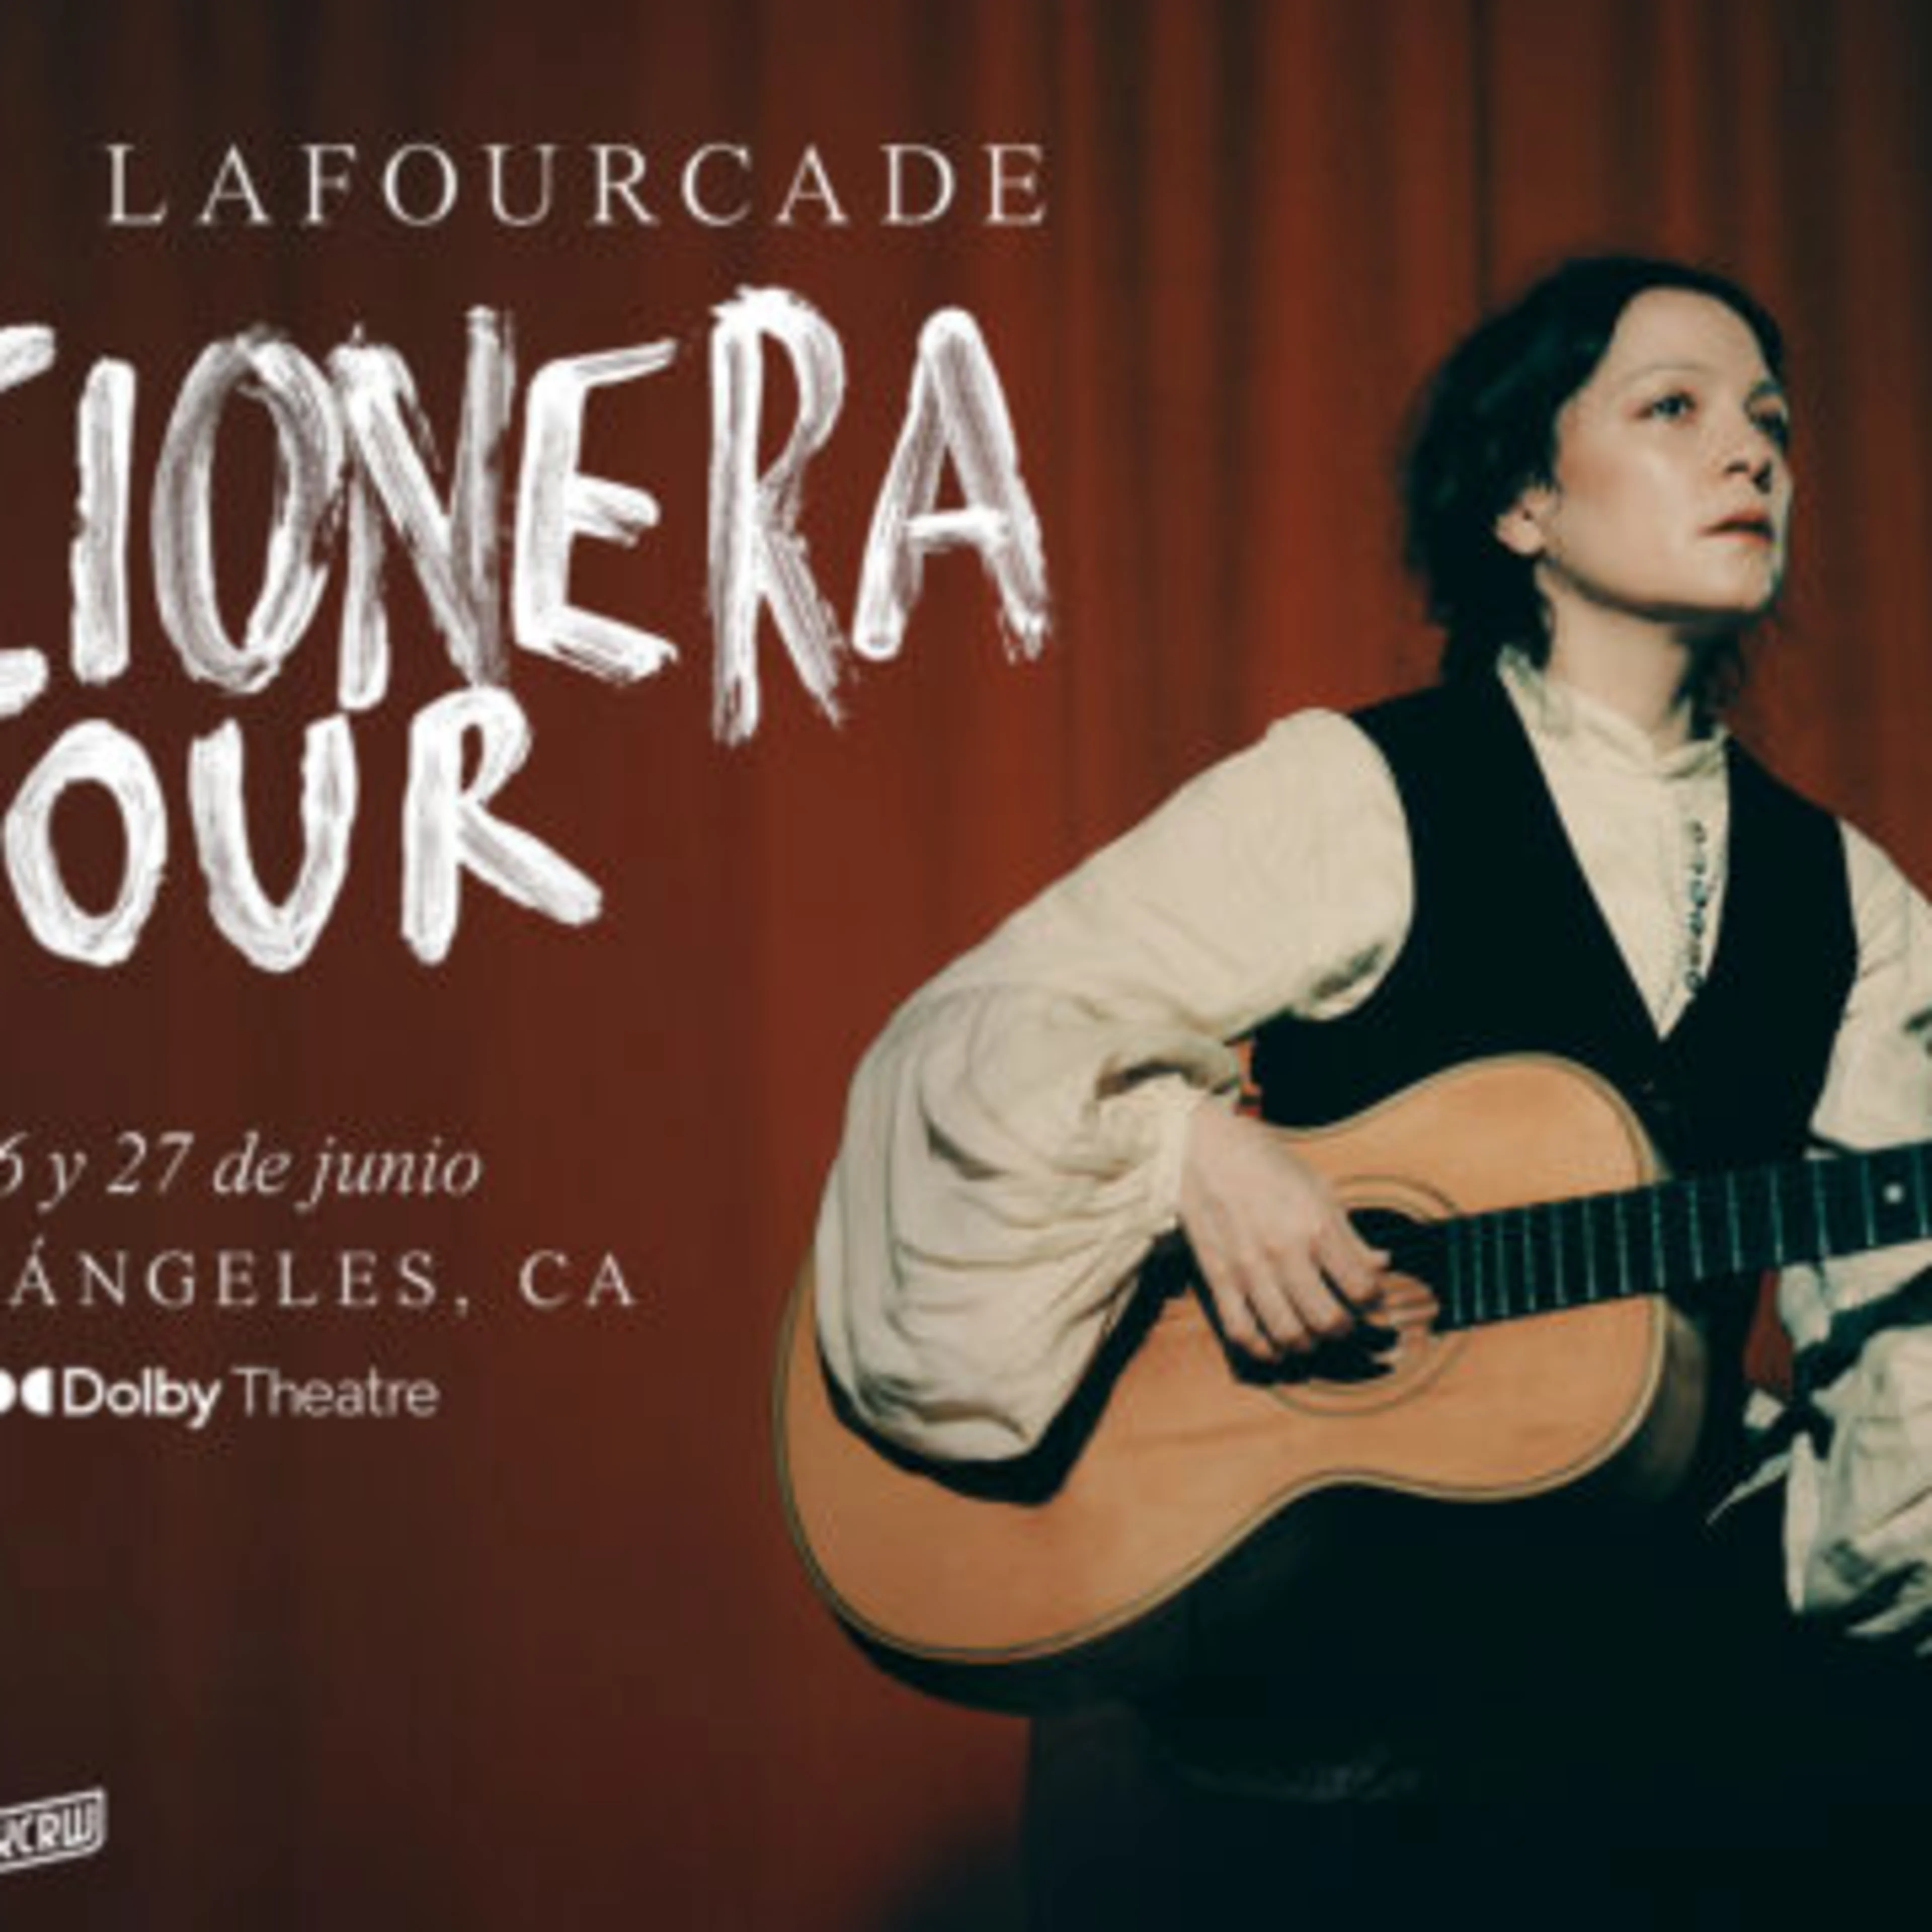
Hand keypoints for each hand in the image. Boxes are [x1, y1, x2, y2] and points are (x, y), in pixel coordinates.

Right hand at [1178, 1102, 1387, 1360]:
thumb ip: (1349, 1233)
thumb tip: (1382, 1264)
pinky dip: (1262, 1349)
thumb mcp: (1317, 1187)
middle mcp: (1284, 1251)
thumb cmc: (1265, 1163)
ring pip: (1288, 1334)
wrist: (1199, 1148)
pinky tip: (1275, 1346)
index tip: (1369, 1297)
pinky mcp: (1218, 1278)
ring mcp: (1248, 1268)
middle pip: (1328, 1320)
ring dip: (1307, 1344)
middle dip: (1343, 1329)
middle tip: (1343, 1321)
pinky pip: (1242, 1331)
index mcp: (1315, 1224)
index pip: (1361, 1288)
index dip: (1373, 1301)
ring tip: (1311, 1334)